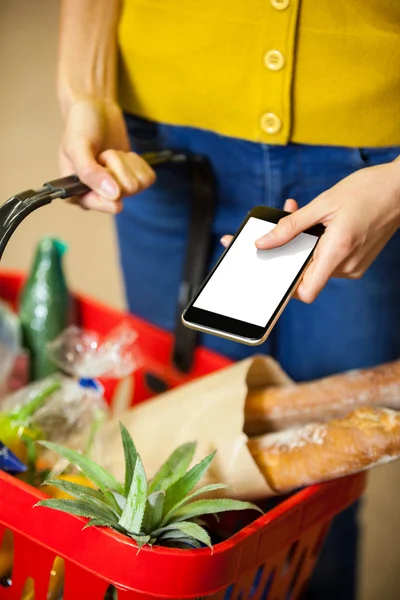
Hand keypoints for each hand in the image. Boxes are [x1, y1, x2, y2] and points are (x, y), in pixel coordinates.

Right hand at [59, 97, 155, 212]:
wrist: (95, 109)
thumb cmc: (81, 126)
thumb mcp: (77, 147)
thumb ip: (90, 173)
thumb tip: (113, 196)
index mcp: (77, 194)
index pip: (103, 205)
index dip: (108, 186)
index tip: (103, 163)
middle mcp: (97, 197)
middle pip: (124, 192)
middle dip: (116, 167)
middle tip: (102, 154)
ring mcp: (117, 190)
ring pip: (137, 186)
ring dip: (125, 163)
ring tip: (109, 153)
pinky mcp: (133, 181)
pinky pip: (147, 179)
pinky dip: (138, 163)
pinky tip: (123, 156)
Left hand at [221, 163, 399, 302]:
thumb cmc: (367, 190)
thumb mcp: (323, 203)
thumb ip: (291, 226)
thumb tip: (264, 243)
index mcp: (338, 250)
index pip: (306, 291)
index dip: (287, 287)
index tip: (275, 269)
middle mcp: (347, 265)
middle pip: (308, 274)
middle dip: (293, 251)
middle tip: (287, 221)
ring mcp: (354, 266)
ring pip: (318, 265)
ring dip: (306, 244)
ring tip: (308, 216)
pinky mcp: (357, 262)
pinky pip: (330, 260)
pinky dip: (320, 245)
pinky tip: (322, 224)